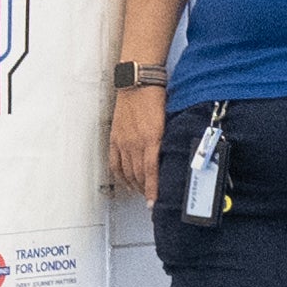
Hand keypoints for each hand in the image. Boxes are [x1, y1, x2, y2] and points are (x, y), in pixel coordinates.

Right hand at [105, 83, 162, 204]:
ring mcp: (123, 142)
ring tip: (141, 191)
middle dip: (145, 190)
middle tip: (151, 199)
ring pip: (127, 172)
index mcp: (152, 139)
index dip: (152, 191)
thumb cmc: (156, 98)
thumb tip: (172, 159)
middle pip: (139, 175)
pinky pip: (115, 163)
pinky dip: (120, 175)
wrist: (137, 83)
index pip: (151, 172)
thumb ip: (167, 142)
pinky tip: (125, 181)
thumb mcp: (167, 122)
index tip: (153, 203)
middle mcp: (135, 143)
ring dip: (134, 185)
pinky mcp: (115, 138)